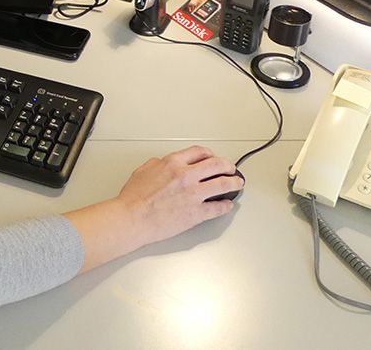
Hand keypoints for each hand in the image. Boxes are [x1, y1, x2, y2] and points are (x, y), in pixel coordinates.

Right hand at [64, 145, 241, 271]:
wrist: (132, 218)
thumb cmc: (133, 198)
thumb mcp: (143, 170)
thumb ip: (158, 164)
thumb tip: (164, 163)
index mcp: (173, 163)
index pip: (199, 152)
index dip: (210, 154)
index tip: (213, 157)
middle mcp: (186, 176)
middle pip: (216, 165)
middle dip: (227, 166)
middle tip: (231, 169)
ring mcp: (193, 194)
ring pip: (222, 184)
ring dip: (233, 182)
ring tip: (238, 183)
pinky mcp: (196, 213)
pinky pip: (217, 208)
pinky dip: (226, 206)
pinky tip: (227, 205)